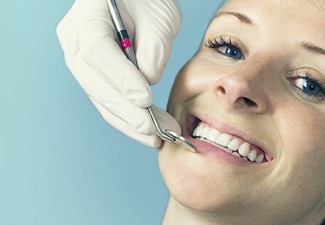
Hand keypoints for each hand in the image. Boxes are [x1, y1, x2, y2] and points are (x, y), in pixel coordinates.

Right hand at [56, 0, 180, 146]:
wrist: (136, 0)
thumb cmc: (148, 2)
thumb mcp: (158, 17)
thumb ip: (153, 51)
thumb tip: (146, 87)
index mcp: (88, 17)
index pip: (98, 52)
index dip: (121, 78)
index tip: (145, 100)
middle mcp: (76, 42)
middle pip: (95, 83)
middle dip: (127, 112)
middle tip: (154, 131)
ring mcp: (82, 61)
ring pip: (101, 99)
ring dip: (130, 122)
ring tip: (157, 137)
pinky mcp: (95, 76)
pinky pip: (108, 100)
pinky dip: (128, 117)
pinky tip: (147, 130)